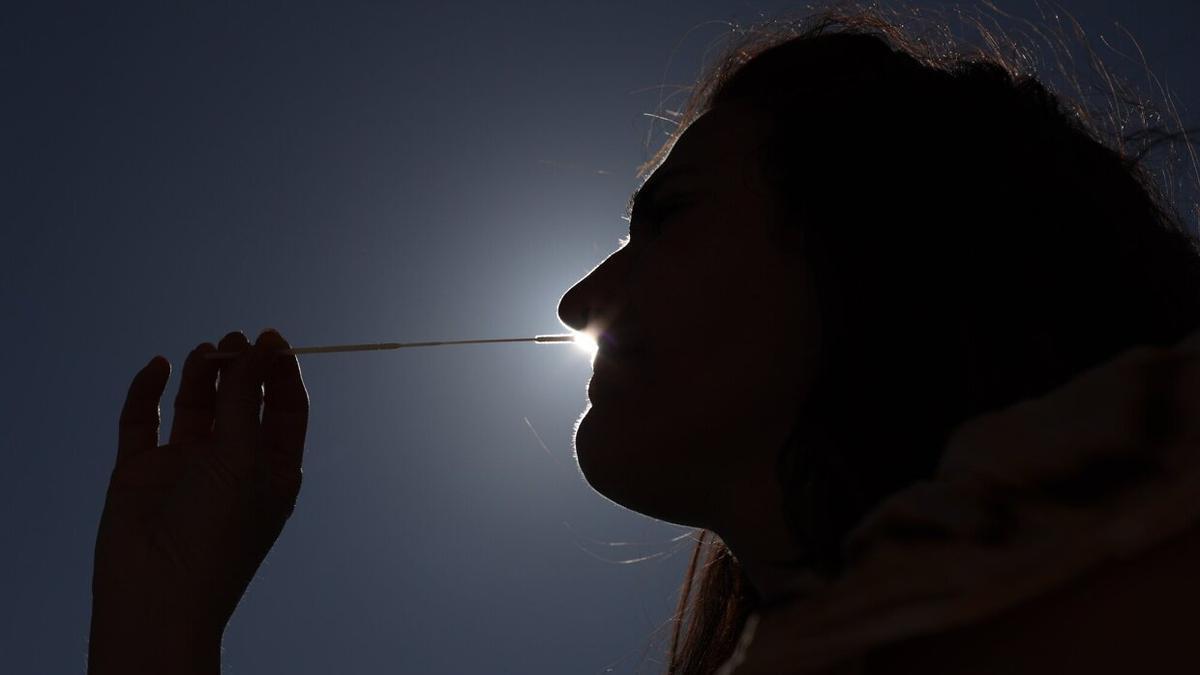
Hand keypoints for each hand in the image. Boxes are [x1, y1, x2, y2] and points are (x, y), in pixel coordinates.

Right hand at [89, 329, 308, 673]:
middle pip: (241, 402)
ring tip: (206, 351)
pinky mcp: (141, 471)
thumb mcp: (244, 458)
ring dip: (202, 375)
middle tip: (235, 340)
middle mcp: (232, 465)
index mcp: (274, 469)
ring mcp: (186, 467)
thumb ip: (245, 401)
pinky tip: (159, 367)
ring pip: (196, 407)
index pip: (285, 410)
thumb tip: (254, 349)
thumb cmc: (218, 532)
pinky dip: (148, 391)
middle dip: (241, 368)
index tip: (273, 339)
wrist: (158, 595)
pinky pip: (143, 422)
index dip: (281, 373)